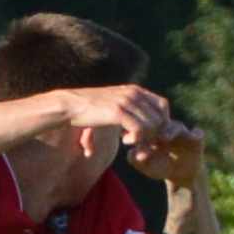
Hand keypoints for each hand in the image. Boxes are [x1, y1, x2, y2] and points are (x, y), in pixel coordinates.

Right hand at [58, 82, 179, 148]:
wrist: (70, 105)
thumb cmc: (89, 108)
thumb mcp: (112, 102)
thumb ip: (126, 107)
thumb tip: (136, 117)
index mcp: (135, 90)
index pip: (163, 104)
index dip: (162, 121)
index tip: (150, 133)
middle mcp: (134, 93)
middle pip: (160, 116)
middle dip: (155, 133)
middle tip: (142, 142)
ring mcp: (127, 102)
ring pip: (152, 125)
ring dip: (145, 138)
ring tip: (132, 143)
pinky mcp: (118, 112)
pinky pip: (139, 129)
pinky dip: (136, 139)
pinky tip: (124, 141)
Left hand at [126, 122, 207, 188]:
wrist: (182, 175)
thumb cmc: (161, 168)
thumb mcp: (147, 167)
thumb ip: (136, 161)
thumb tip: (130, 152)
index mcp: (153, 133)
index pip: (143, 127)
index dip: (136, 132)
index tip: (127, 139)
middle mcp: (168, 129)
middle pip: (159, 123)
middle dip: (152, 129)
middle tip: (144, 137)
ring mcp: (183, 133)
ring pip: (177, 127)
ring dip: (170, 131)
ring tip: (163, 138)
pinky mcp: (197, 140)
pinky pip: (198, 134)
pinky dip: (197, 134)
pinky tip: (195, 136)